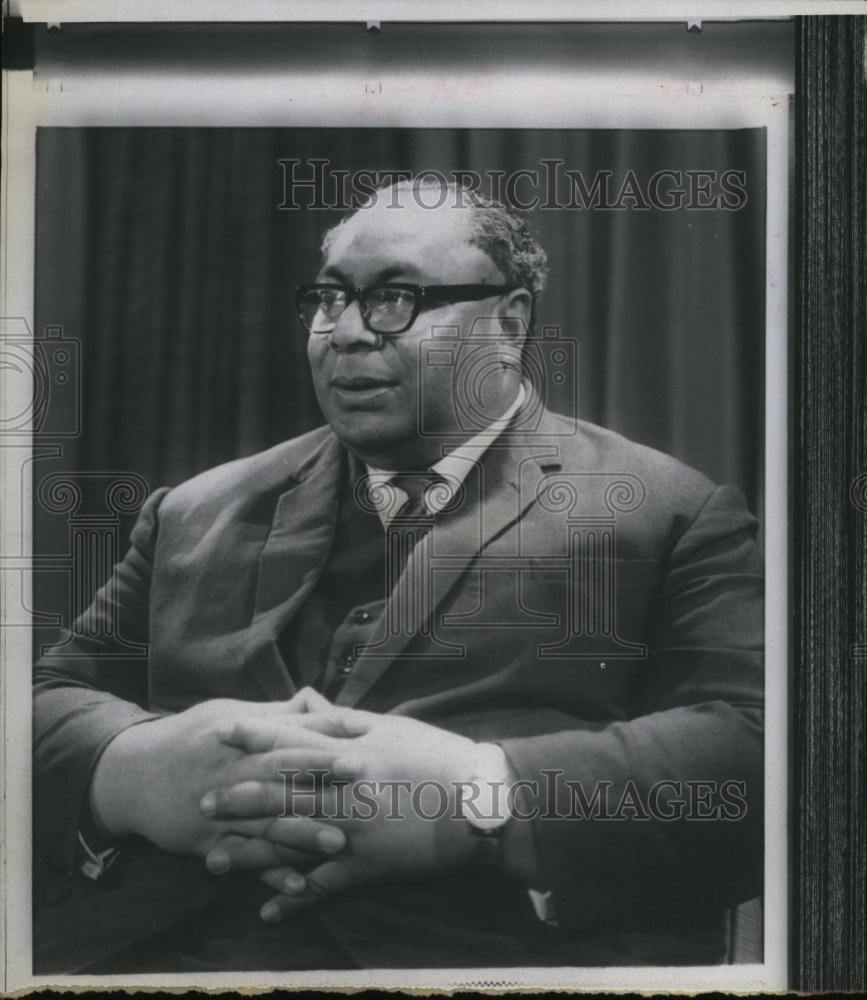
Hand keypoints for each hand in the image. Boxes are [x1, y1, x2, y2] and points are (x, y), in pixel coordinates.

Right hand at [88, 688, 346, 866]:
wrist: (130, 774)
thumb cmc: (188, 738)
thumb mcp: (228, 714)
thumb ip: (275, 714)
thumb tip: (314, 697)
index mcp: (242, 740)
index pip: (290, 736)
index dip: (325, 737)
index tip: (362, 738)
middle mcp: (233, 773)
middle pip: (283, 776)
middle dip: (323, 779)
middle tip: (363, 782)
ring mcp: (221, 811)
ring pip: (267, 823)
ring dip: (304, 834)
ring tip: (339, 841)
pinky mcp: (209, 842)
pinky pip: (244, 860)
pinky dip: (269, 872)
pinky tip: (297, 885)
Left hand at [203, 708, 479, 920]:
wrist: (478, 803)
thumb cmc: (436, 757)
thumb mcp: (392, 728)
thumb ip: (345, 722)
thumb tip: (309, 706)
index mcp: (350, 755)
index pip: (292, 742)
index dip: (253, 737)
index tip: (219, 732)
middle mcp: (344, 794)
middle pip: (281, 795)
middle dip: (238, 799)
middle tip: (200, 803)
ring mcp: (352, 834)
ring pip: (291, 844)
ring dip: (250, 854)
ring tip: (213, 860)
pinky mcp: (366, 868)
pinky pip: (323, 887)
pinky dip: (294, 900)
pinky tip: (266, 911)